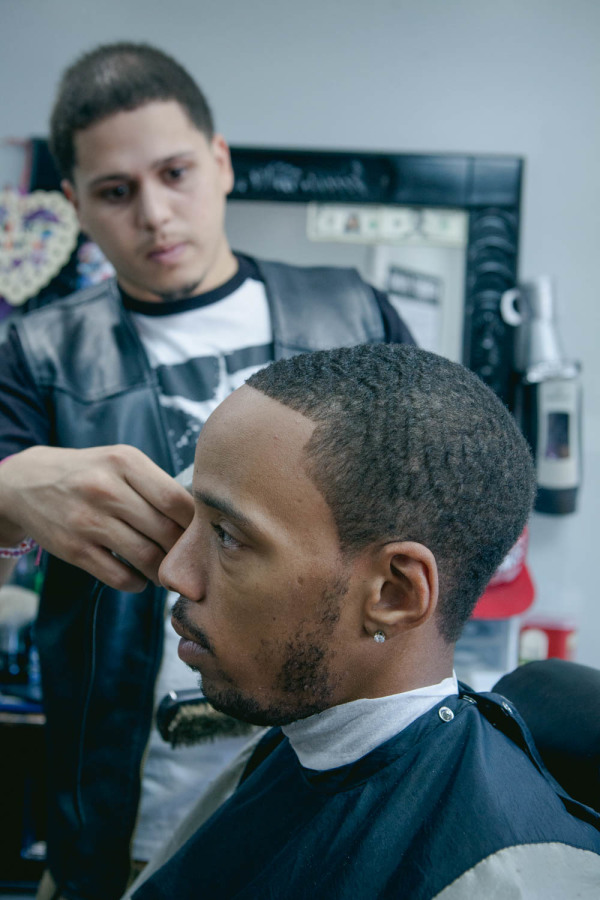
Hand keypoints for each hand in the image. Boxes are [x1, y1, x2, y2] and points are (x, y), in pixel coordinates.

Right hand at [0, 445, 194, 591]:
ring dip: (163, 571)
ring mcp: (87, 520)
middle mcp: (106, 489)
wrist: (28, 482)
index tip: (203, 533)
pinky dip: (137, 583)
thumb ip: (157, 485)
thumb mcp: (121, 462)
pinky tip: (141, 578)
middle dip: (183, 550)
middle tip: (190, 559)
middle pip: (164, 531)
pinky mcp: (73, 549)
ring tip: (169, 571)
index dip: (196, 522)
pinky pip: (118, 576)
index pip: (176, 499)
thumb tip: (201, 521)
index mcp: (125, 462)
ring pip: (145, 557)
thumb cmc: (91, 473)